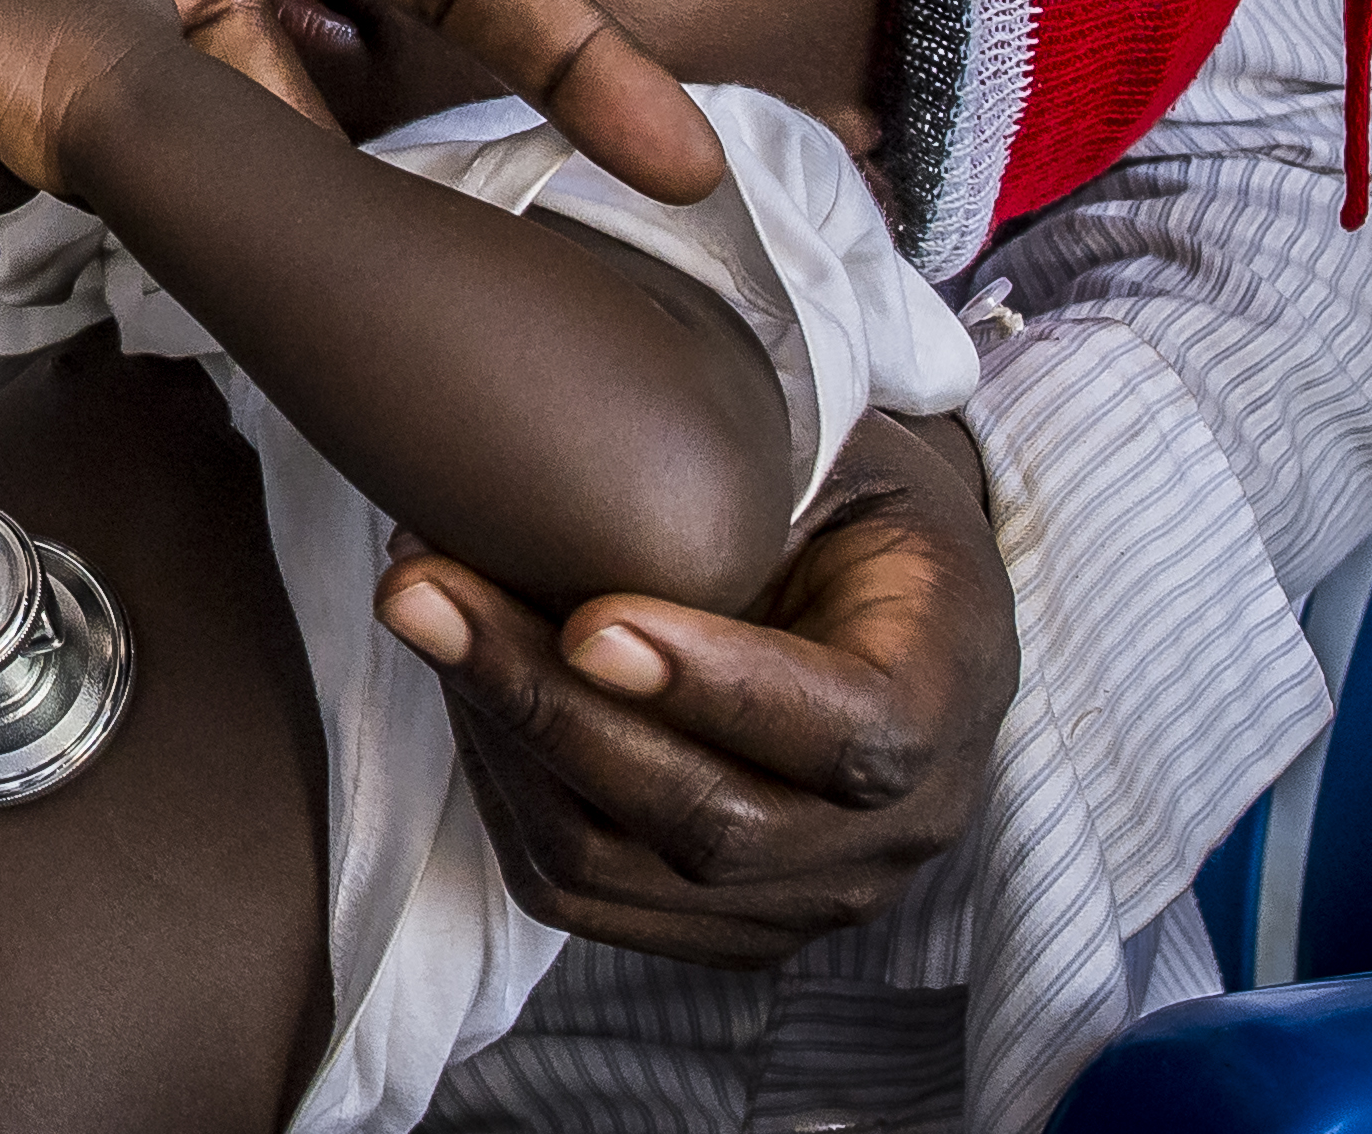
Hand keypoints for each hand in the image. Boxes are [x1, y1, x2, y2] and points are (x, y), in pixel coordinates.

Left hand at [375, 411, 1014, 961]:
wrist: (872, 585)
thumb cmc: (840, 492)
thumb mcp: (835, 450)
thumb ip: (748, 473)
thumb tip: (578, 453)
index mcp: (951, 693)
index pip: (851, 736)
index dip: (717, 688)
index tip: (587, 619)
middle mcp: (897, 829)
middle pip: (713, 822)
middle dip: (546, 705)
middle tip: (424, 587)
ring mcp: (809, 894)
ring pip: (619, 867)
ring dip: (495, 736)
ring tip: (421, 606)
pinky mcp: (719, 921)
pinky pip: (576, 887)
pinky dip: (497, 783)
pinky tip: (460, 677)